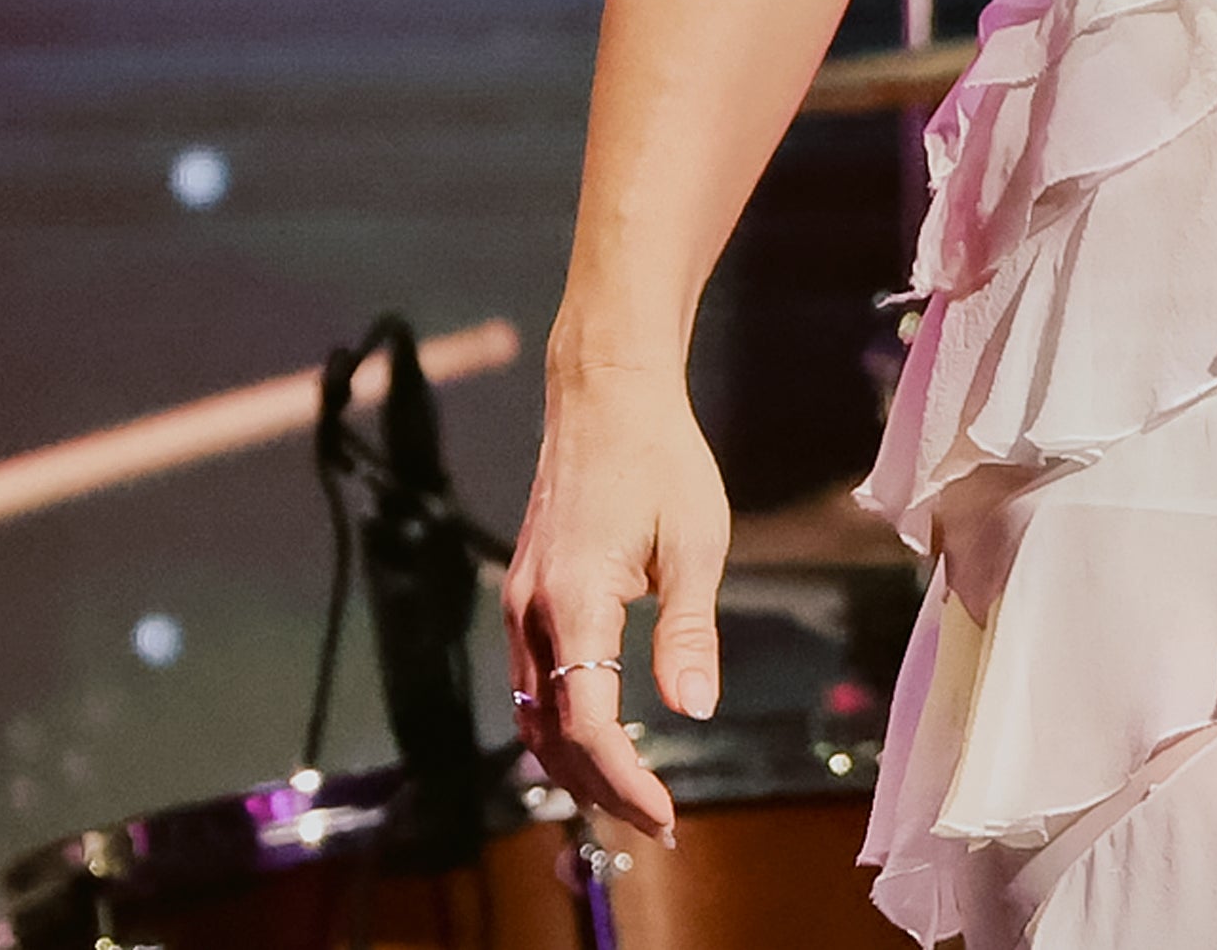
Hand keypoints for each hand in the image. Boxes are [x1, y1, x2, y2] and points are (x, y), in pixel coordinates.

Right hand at [502, 351, 737, 842]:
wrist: (605, 395)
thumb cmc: (662, 459)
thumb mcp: (697, 543)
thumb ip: (689, 630)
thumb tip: (694, 707)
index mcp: (575, 600)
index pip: (587, 722)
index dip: (623, 780)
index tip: (664, 814)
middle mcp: (532, 609)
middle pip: (551, 733)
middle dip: (600, 787)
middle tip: (655, 821)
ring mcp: (519, 602)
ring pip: (532, 714)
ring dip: (574, 763)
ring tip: (630, 797)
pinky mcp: (524, 593)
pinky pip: (530, 681)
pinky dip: (559, 723)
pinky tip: (597, 738)